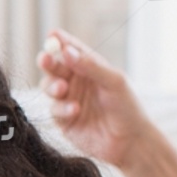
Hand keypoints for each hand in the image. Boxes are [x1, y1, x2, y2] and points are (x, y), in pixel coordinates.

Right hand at [36, 28, 149, 170]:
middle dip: (48, 62)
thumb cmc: (128, 107)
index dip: (60, 42)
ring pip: (48, 87)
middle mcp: (76, 82)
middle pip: (54, 67)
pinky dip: (61, 108)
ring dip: (52, 85)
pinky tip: (74, 110)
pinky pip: (54, 110)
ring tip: (62, 88)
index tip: (52, 35)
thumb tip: (66, 51)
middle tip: (45, 59)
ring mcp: (68, 101)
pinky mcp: (63, 121)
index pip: (71, 50)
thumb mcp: (113, 82)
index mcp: (89, 68)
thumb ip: (90, 66)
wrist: (131, 142)